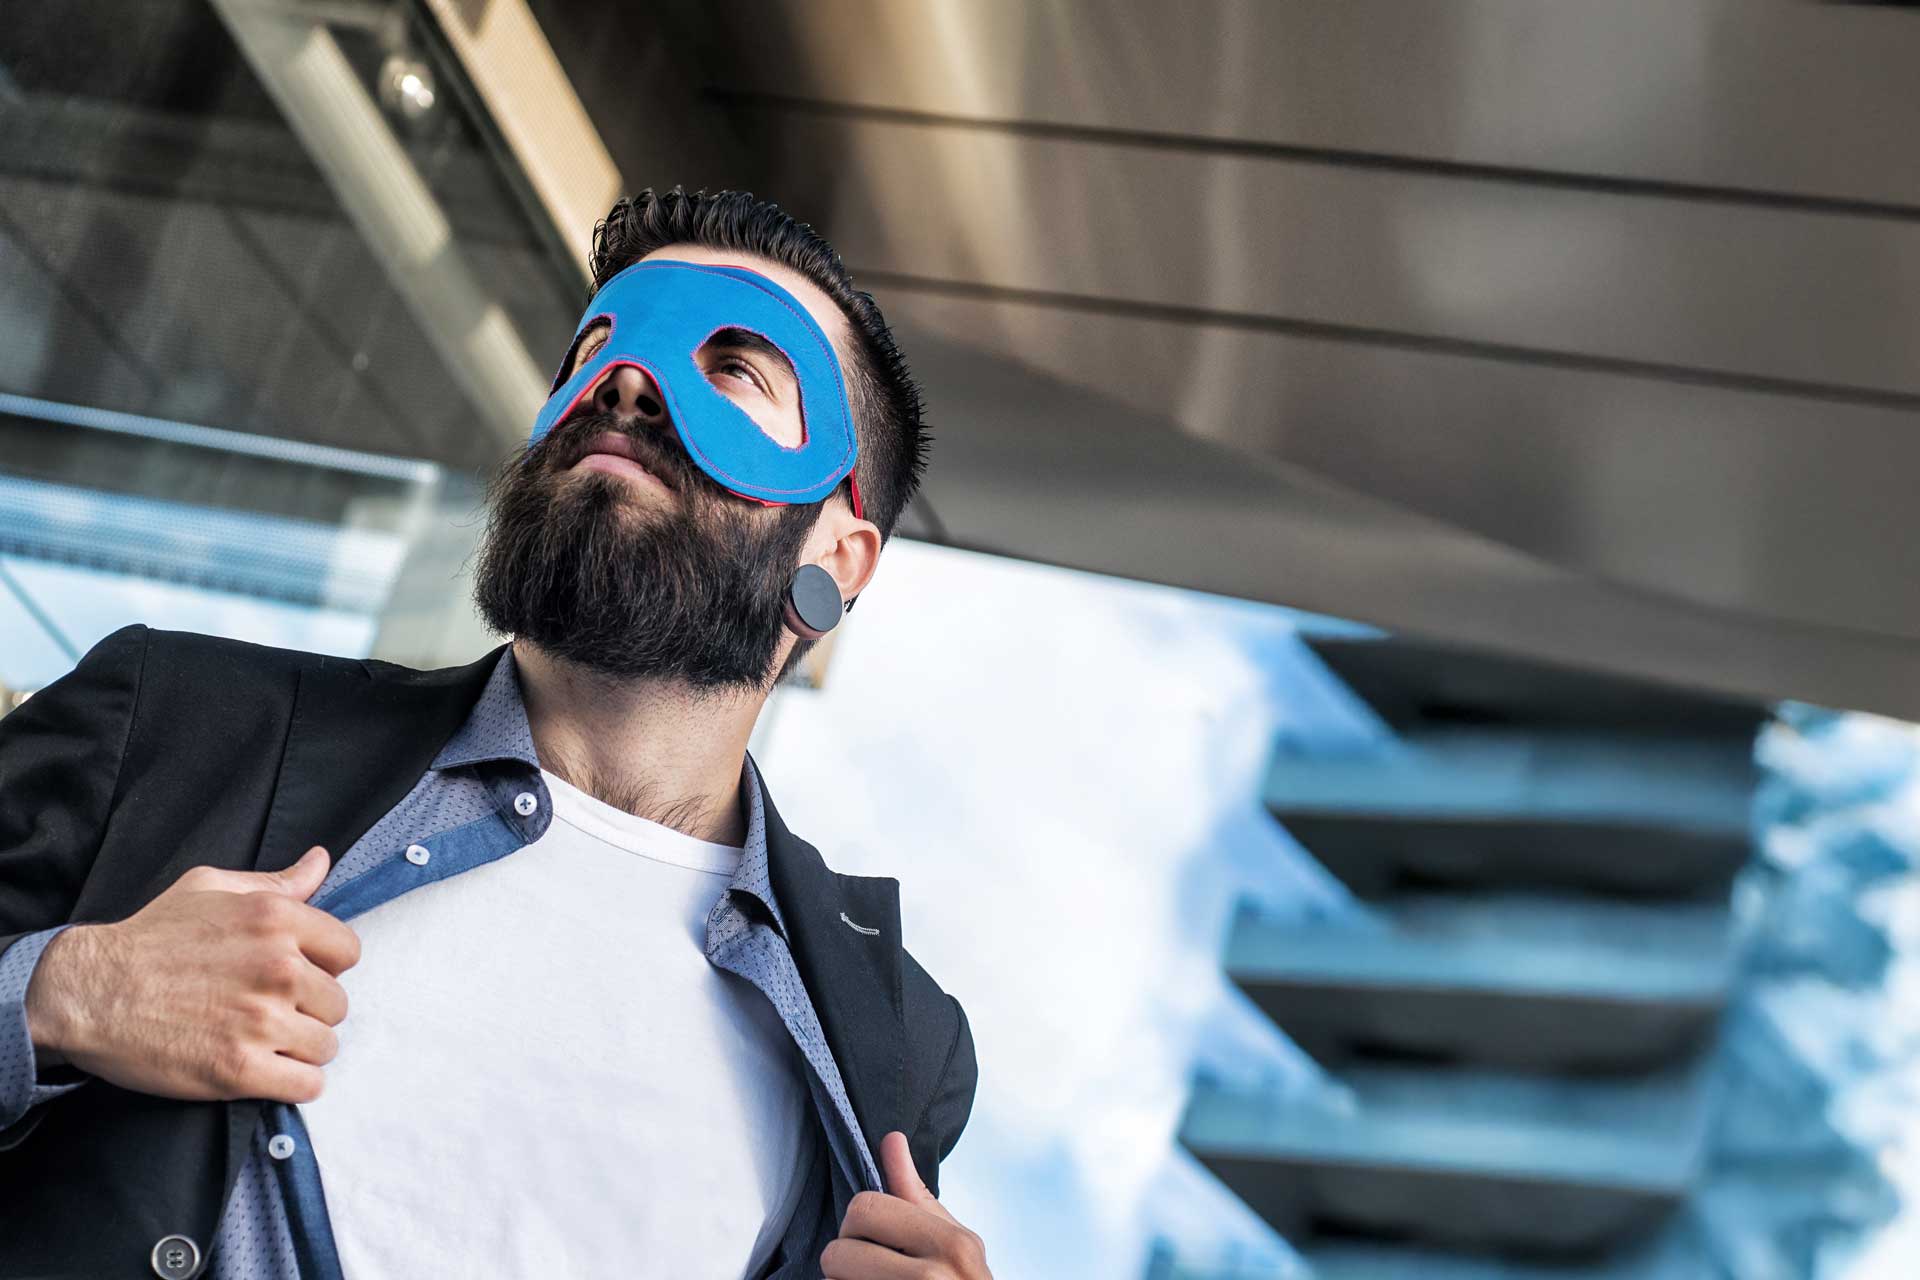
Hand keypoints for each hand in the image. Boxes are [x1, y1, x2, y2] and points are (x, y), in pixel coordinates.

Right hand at [23, 846, 358, 1103]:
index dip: (325, 967)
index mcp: (276, 920)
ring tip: (266, 1042)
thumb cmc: (148, 937)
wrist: (86, 992)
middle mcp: (277, 968)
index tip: (298, 976)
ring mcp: (260, 1021)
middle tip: (273, 1012)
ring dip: (302, 1048)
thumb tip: (321, 862)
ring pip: (326, 1045)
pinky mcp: (240, 1069)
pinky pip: (307, 1085)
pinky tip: (269, 1071)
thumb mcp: (209, 888)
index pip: (348, 952)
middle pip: (338, 1003)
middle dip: (310, 1010)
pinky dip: (294, 1083)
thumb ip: (275, 881)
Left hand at [823, 1130, 992, 1278]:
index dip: (858, 1226)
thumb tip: (892, 1138)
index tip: (874, 1241)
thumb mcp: (952, 1242)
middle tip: (867, 1272)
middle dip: (843, 1262)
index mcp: (953, 1245)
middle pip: (838, 1252)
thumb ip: (915, 1195)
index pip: (864, 1208)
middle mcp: (934, 1279)